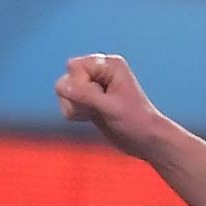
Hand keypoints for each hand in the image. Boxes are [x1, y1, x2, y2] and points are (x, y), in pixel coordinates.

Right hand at [56, 52, 178, 159]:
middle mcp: (100, 72)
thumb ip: (84, 95)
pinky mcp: (88, 100)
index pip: (74, 66)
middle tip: (95, 108)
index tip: (96, 99)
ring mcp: (93, 86)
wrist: (145, 140)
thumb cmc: (134, 121)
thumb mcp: (109, 107)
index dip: (78, 85)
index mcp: (109, 65)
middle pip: (66, 78)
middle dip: (74, 98)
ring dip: (74, 107)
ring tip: (94, 114)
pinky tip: (91, 117)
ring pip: (64, 92)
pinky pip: (67, 103)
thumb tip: (60, 86)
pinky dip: (75, 113)